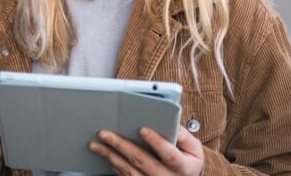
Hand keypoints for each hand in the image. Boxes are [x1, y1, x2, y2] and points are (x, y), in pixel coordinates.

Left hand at [89, 125, 203, 175]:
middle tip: (104, 133)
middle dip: (121, 145)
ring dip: (110, 156)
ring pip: (128, 171)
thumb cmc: (188, 162)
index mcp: (182, 167)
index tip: (143, 129)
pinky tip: (105, 154)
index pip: (169, 154)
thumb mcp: (194, 149)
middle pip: (141, 160)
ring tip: (96, 144)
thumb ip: (184, 136)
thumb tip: (171, 121)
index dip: (156, 142)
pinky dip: (113, 165)